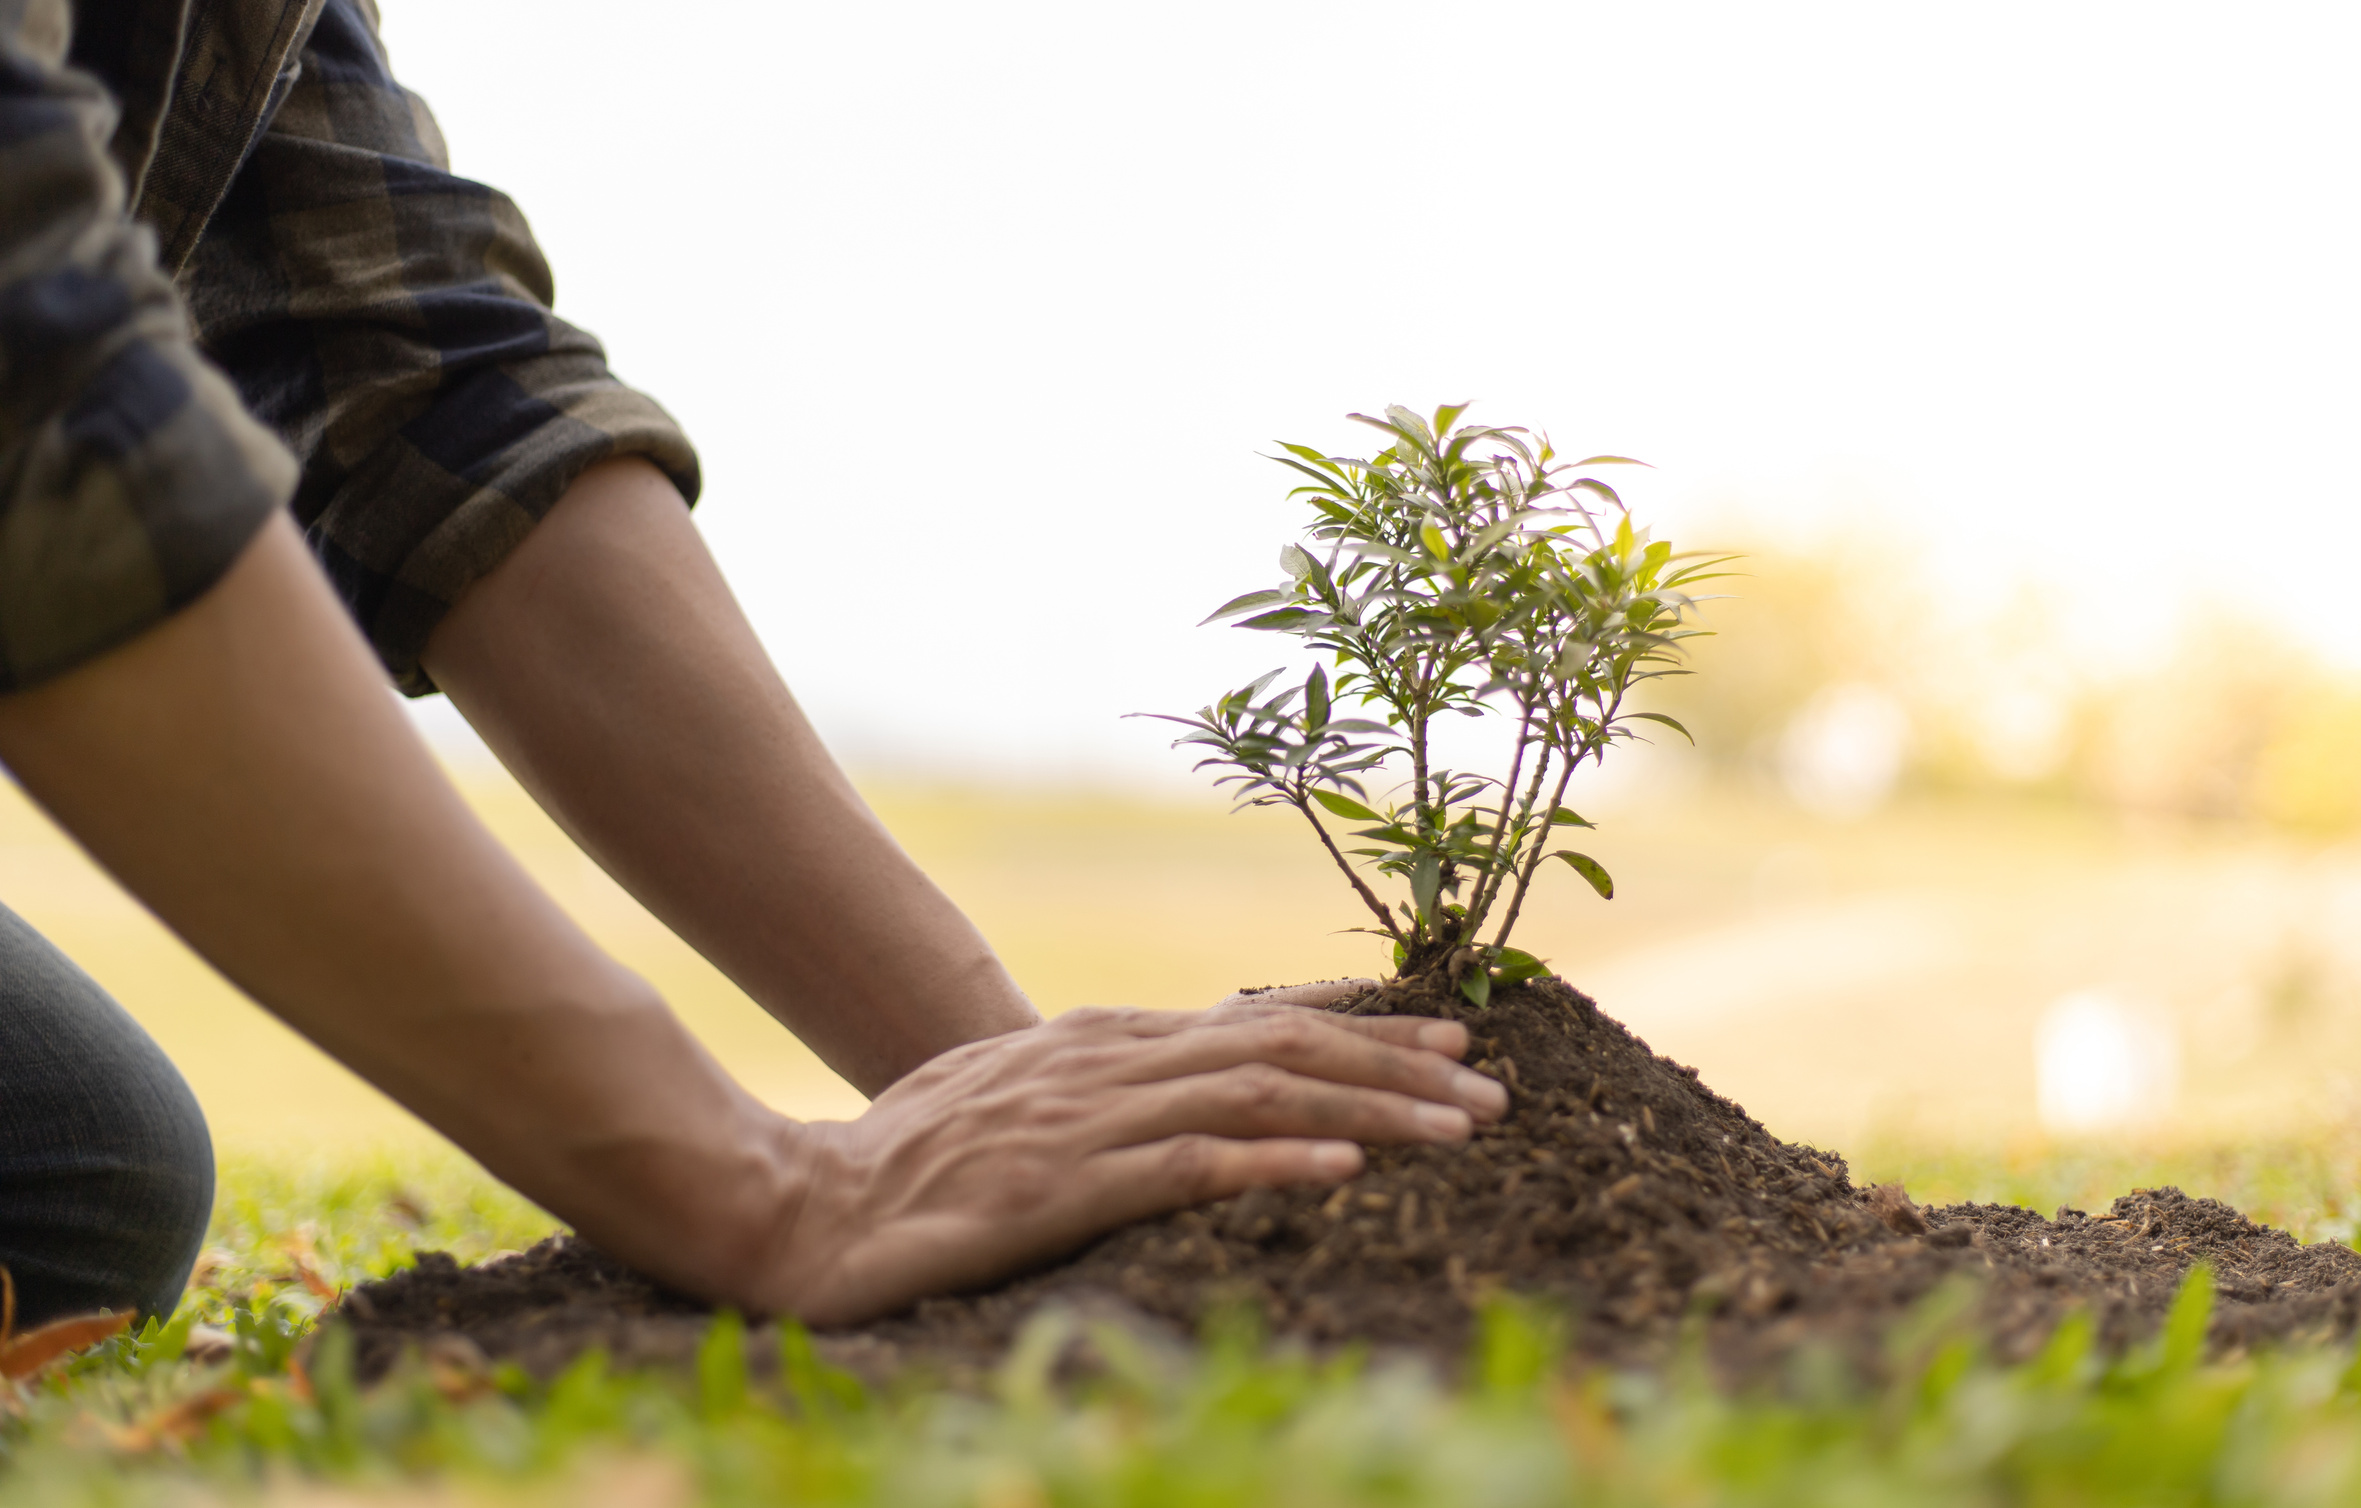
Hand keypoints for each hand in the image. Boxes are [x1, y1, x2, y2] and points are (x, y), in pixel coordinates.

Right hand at [736, 990, 1507, 1323]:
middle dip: (1398, 1065)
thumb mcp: (1014, 1101)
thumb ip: (1100, 1087)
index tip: (1450, 1040)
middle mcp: (1107, 1062)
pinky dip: (1271, 1160)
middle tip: (1491, 1087)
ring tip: (1461, 1127)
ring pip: (1259, 1093)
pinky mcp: (1061, 1188)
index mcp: (1101, 1042)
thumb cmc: (905, 1163)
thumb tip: (1183, 1089)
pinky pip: (1187, 1166)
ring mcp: (1085, 1121)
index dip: (1361, 1031)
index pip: (1257, 1024)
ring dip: (1371, 1106)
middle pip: (1282, 1048)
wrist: (798, 1207)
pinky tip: (1343, 1169)